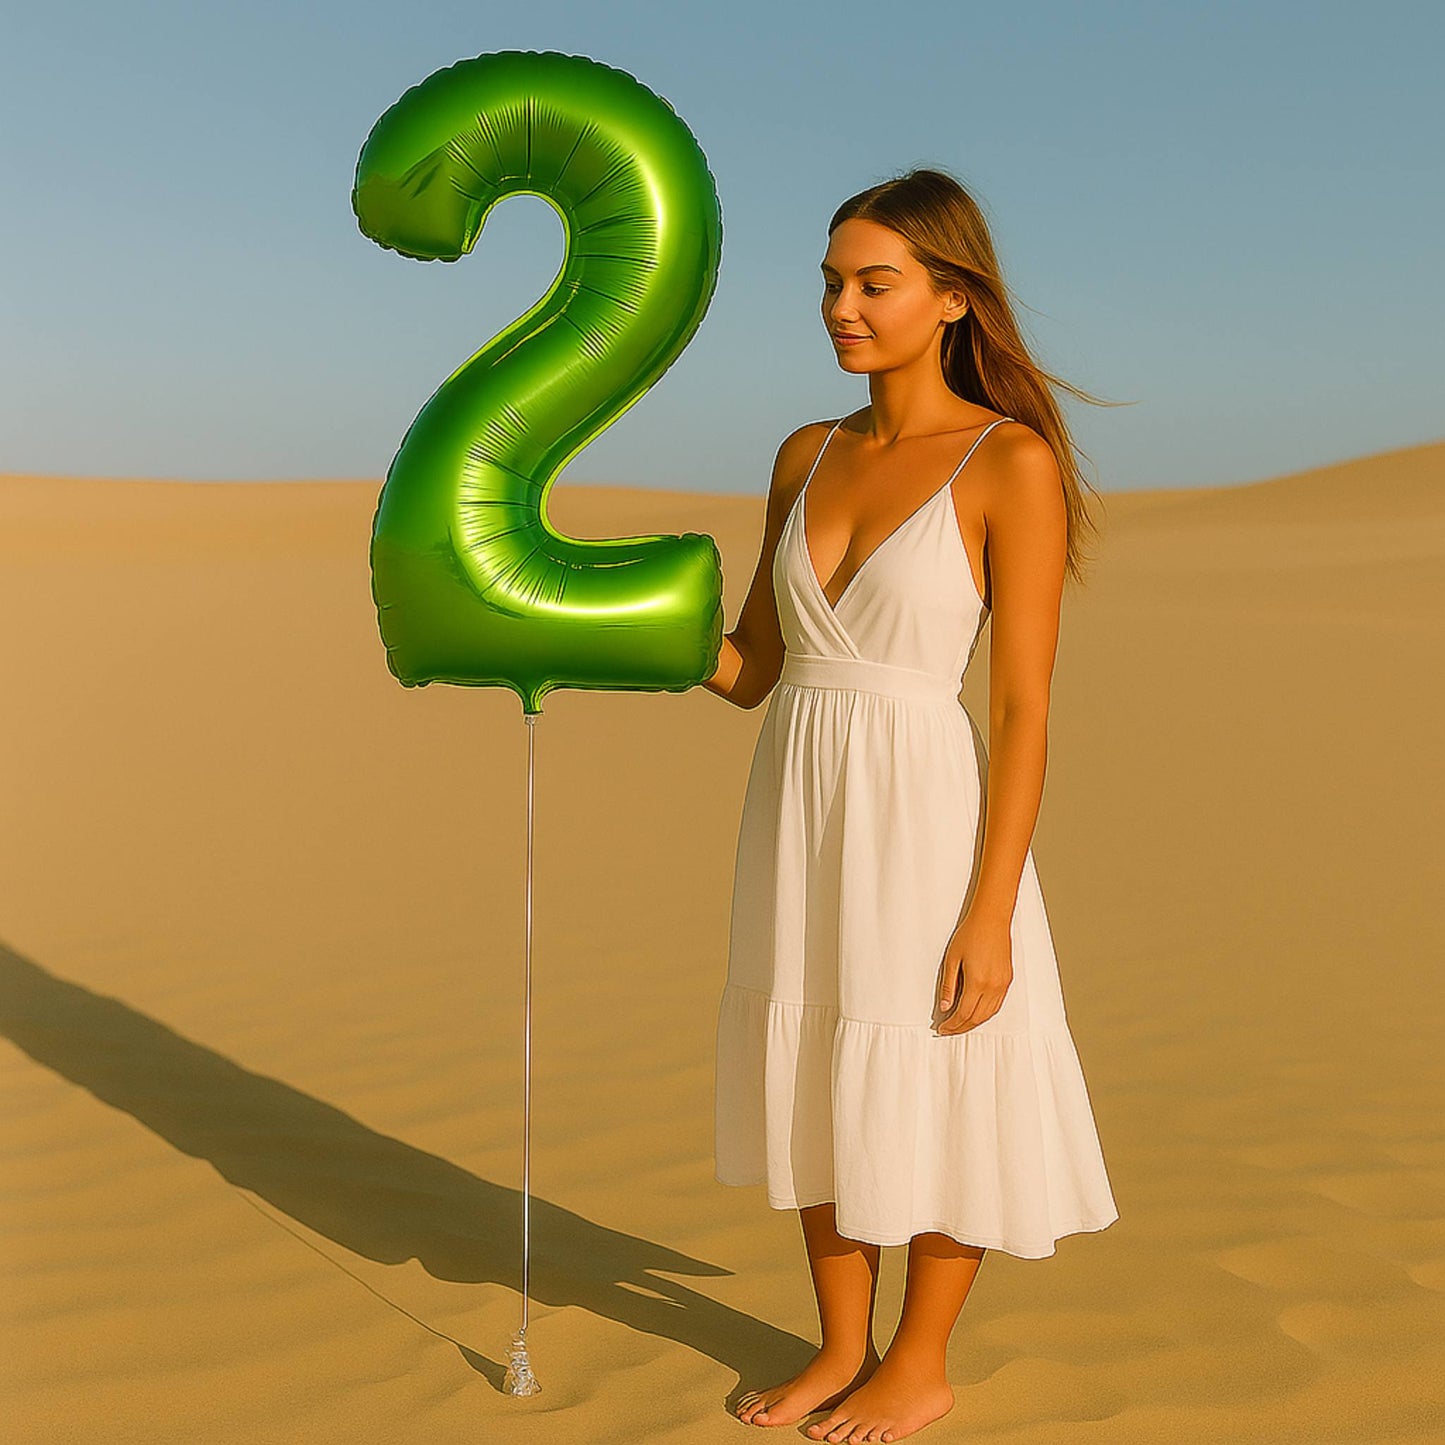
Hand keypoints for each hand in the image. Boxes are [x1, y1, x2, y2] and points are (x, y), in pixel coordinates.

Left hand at [934, 910, 1012, 1034]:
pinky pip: (997, 1004)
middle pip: (977, 1017)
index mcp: (977, 982)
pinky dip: (986, 1013)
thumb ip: (948, 986)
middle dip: (962, 1027)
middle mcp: (993, 986)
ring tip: (960, 1024)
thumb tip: (945, 1007)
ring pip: (989, 1014)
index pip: (964, 1013)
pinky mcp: (1007, 980)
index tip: (942, 1028)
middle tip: (949, 1030)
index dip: (952, 1024)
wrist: (991, 920)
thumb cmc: (970, 935)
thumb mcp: (952, 959)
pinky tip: (976, 1013)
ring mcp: (1002, 984)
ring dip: (974, 1022)